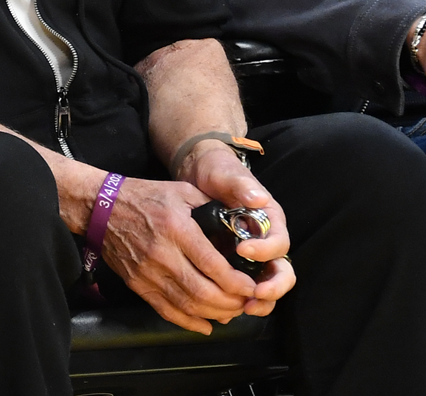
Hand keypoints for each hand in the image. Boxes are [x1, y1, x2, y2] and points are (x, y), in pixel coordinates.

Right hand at [98, 157, 292, 333]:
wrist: (100, 207)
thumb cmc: (143, 196)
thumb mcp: (182, 190)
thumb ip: (212, 209)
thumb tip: (238, 230)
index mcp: (177, 229)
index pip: (214, 266)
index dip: (238, 283)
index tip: (252, 286)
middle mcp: (162, 254)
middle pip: (203, 292)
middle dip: (232, 303)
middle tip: (246, 301)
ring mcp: (147, 272)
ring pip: (187, 305)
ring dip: (214, 314)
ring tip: (231, 311)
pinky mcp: (137, 284)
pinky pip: (166, 310)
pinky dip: (188, 322)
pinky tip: (205, 324)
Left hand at [182, 143, 295, 317]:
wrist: (198, 173)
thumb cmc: (217, 171)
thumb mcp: (227, 174)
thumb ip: (241, 186)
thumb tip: (259, 198)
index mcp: (270, 221)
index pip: (279, 243)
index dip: (265, 251)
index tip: (243, 251)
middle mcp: (265, 240)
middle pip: (280, 272)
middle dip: (272, 287)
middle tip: (254, 295)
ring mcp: (252, 254)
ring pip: (265, 284)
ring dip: (258, 300)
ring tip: (243, 308)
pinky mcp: (234, 262)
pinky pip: (244, 286)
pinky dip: (238, 298)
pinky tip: (225, 308)